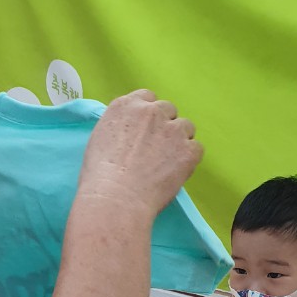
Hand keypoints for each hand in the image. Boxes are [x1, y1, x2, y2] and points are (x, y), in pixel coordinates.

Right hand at [78, 90, 201, 218]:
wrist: (116, 198)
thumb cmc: (100, 176)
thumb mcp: (100, 139)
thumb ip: (121, 128)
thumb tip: (131, 135)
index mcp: (125, 106)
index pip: (147, 98)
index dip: (148, 115)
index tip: (146, 130)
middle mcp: (151, 111)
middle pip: (168, 110)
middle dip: (164, 126)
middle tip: (156, 149)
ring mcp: (172, 129)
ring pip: (185, 127)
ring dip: (179, 140)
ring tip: (167, 162)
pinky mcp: (188, 150)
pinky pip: (197, 148)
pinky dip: (189, 159)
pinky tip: (176, 172)